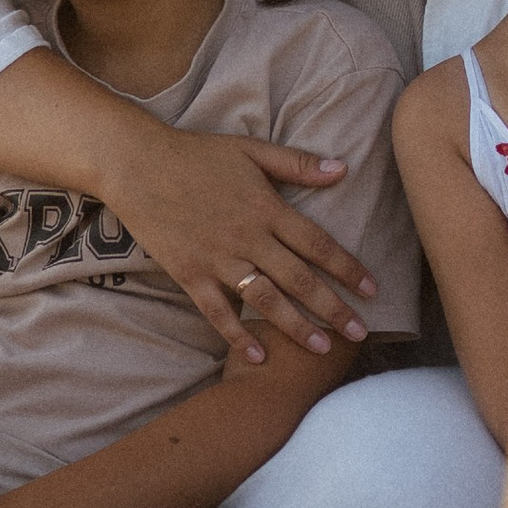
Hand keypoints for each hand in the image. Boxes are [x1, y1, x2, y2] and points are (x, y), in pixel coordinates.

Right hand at [104, 131, 378, 364]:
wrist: (136, 164)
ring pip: (265, 300)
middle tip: (359, 334)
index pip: (317, 244)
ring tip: (320, 348)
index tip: (372, 290)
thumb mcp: (251, 150)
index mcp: (267, 208)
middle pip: (299, 279)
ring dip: (295, 327)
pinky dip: (238, 336)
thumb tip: (343, 169)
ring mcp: (218, 259)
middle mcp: (248, 238)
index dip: (347, 268)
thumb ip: (297, 163)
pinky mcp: (190, 274)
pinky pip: (218, 312)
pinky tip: (258, 358)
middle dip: (333, 308)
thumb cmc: (196, 153)